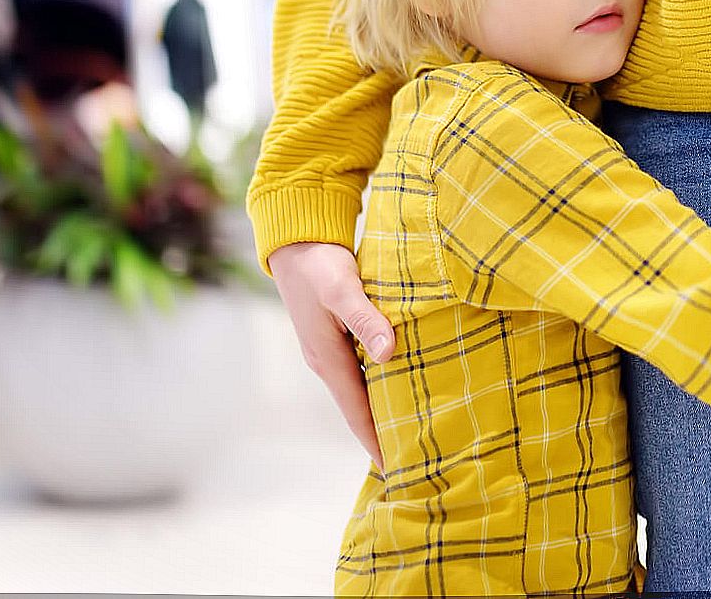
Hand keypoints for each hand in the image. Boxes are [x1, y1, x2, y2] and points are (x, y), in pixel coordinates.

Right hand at [268, 241, 395, 468]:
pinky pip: (362, 370)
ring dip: (383, 409)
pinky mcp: (336, 336)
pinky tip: (400, 384)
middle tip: (416, 456)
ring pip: (362, 389)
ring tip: (413, 428)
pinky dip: (381, 382)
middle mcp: (328, 362)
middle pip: (360, 407)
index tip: (398, 467)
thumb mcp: (343, 288)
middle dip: (384, 432)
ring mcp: (330, 351)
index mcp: (328, 359)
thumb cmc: (319, 263)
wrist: (295, 241)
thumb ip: (366, 319)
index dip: (377, 440)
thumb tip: (389, 352)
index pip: (357, 412)